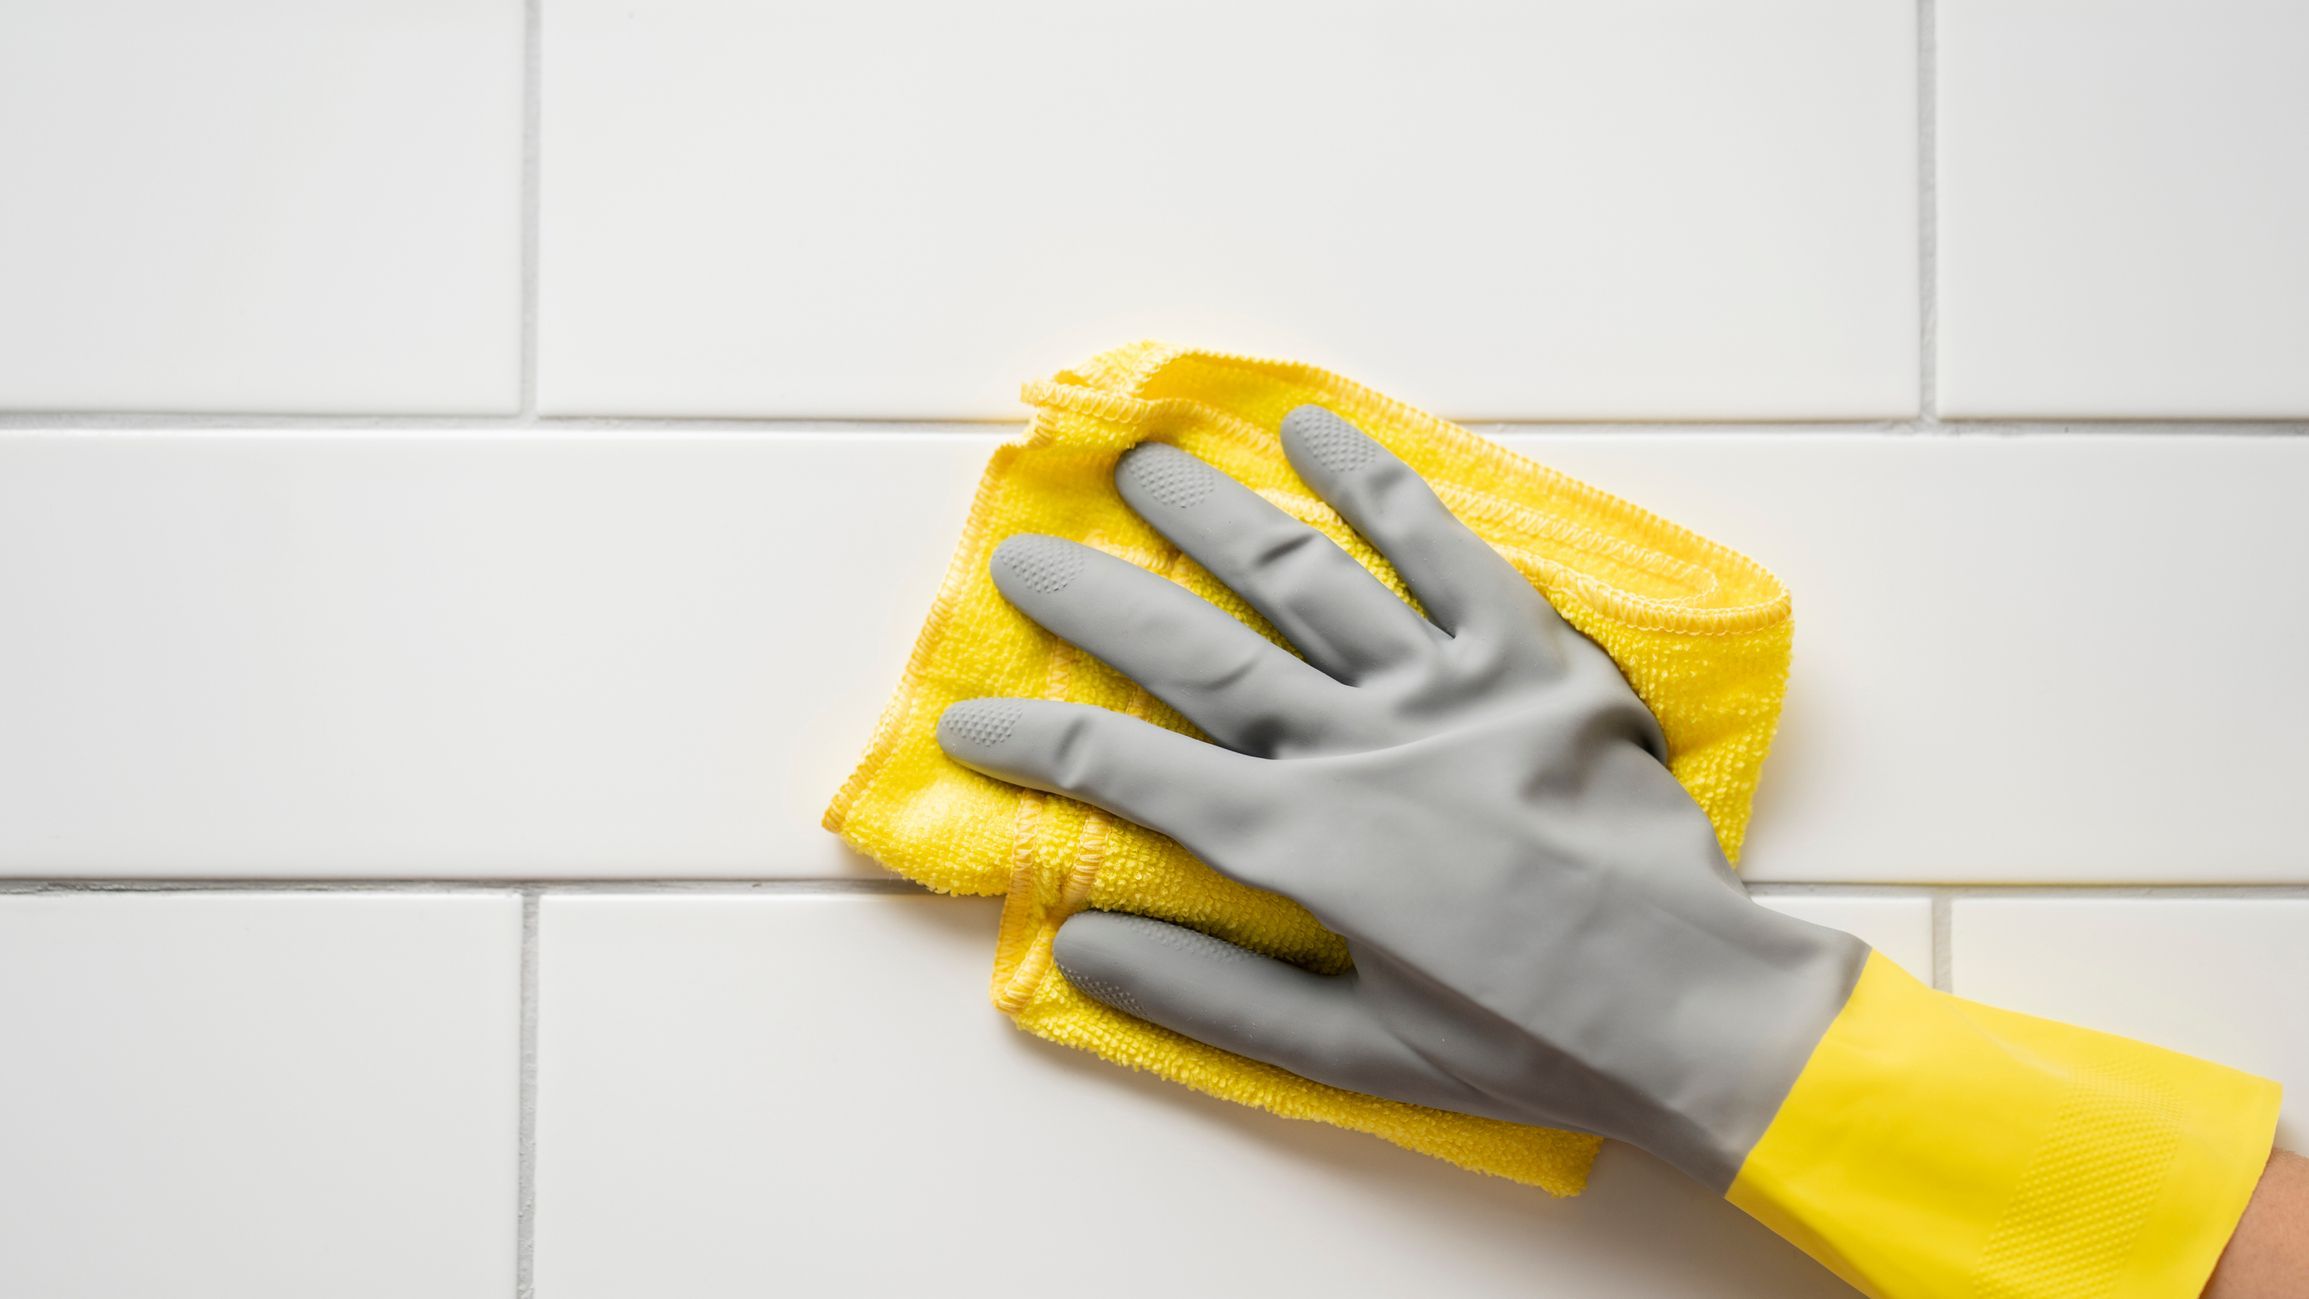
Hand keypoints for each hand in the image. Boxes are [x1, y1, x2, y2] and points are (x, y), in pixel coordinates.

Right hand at [936, 406, 1866, 1188]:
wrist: (1689, 1003)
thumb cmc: (1523, 1043)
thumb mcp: (1353, 1057)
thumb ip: (1211, 996)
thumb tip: (1078, 947)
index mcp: (1307, 845)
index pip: (1134, 777)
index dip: (1040, 749)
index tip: (973, 726)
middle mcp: (1361, 747)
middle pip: (1197, 652)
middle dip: (1095, 602)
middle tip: (1022, 555)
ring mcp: (1447, 689)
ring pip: (1303, 579)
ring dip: (1210, 514)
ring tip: (1140, 460)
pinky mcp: (1529, 657)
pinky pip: (1443, 552)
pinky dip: (1376, 487)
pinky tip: (1314, 433)